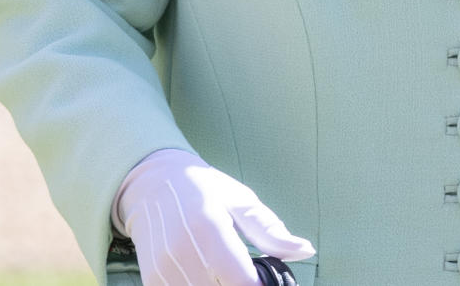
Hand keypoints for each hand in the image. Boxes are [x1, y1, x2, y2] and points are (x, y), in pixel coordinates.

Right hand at [114, 148, 314, 285]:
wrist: (153, 184)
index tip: (267, 281)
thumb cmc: (205, 189)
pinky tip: (209, 276)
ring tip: (229, 272)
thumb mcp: (240, 200)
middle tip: (249, 274)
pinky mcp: (152, 280)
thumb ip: (271, 231)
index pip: (241, 279)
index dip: (259, 285)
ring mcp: (163, 268)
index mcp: (209, 225)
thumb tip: (307, 250)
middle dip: (241, 285)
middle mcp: (182, 249)